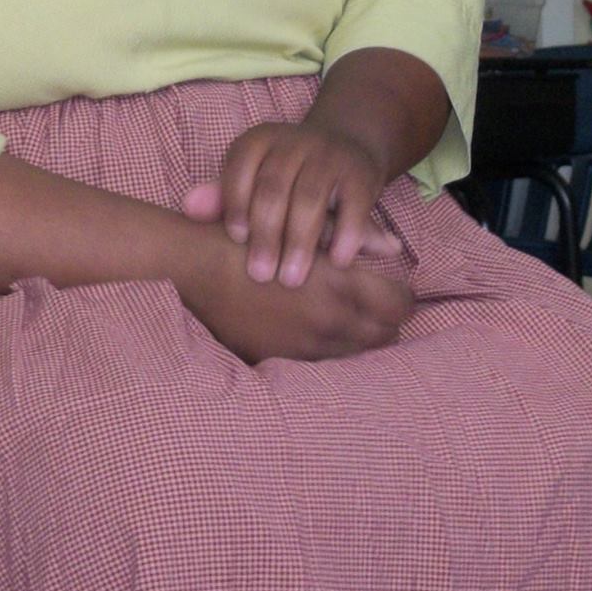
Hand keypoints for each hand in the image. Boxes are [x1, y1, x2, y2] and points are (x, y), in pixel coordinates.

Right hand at [177, 224, 410, 364]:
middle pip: (385, 334)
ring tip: (341, 314)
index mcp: (340, 288)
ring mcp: (305, 348)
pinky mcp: (280, 361)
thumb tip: (394, 246)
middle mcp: (329, 324)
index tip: (389, 285)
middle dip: (383, 318)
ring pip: (357, 352)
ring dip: (357, 335)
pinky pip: (322, 361)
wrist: (191, 270)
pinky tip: (310, 327)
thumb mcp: (305, 228)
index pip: (400, 304)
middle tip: (370, 301)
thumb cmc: (250, 237)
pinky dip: (326, 347)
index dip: (400, 294)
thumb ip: (354, 237)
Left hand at [181, 118, 398, 288]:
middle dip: (267, 235)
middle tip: (260, 276)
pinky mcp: (360, 173)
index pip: (240, 170)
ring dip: (301, 243)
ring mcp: (329, 155)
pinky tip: (337, 264)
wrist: (345, 149)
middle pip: (274, 188)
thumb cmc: (285, 178)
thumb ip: (221, 197)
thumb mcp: (251, 181)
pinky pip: (353, 205)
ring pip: (311, 198)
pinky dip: (346, 235)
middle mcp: (293, 142)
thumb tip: (187, 207)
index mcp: (258, 141)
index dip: (236, 204)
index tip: (235, 240)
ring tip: (292, 280)